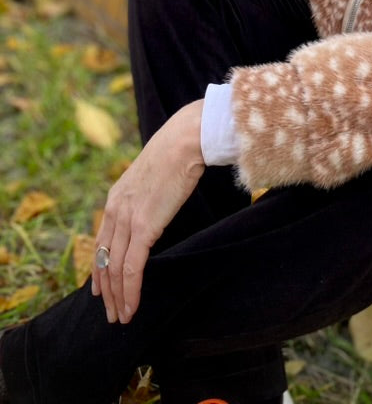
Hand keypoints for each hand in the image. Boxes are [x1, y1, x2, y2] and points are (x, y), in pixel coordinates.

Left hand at [91, 101, 204, 323]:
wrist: (185, 140)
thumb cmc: (178, 150)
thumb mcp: (153, 174)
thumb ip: (148, 193)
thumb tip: (156, 202)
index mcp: (116, 197)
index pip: (102, 241)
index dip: (100, 268)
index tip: (100, 289)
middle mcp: (116, 210)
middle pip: (104, 259)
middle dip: (106, 291)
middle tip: (109, 313)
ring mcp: (128, 219)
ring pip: (115, 269)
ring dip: (117, 297)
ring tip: (121, 317)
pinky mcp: (144, 227)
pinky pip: (132, 267)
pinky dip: (130, 291)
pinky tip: (132, 307)